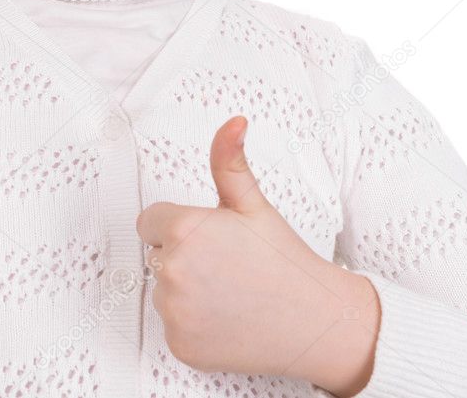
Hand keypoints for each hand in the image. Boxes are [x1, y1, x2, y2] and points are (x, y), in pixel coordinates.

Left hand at [136, 116, 378, 393]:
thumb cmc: (284, 261)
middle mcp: (172, 270)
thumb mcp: (253, 204)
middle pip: (157, 254)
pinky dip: (192, 323)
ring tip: (229, 291)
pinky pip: (172, 325)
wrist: (316, 322)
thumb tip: (233, 122)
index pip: (150, 221)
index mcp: (185, 229)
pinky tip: (226, 318)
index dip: (179, 226)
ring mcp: (174, 311)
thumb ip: (229, 160)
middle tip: (226, 265)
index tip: (209, 238)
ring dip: (186, 290)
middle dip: (184, 256)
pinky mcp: (179, 345)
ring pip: (163, 290)